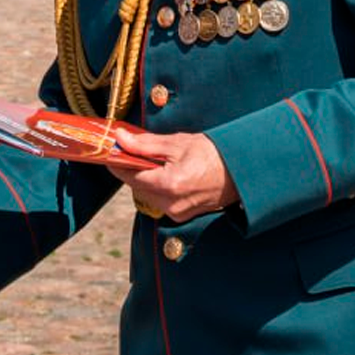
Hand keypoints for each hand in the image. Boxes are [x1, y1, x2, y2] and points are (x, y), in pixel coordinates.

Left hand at [106, 130, 237, 222]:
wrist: (243, 171)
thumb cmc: (213, 154)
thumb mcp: (177, 143)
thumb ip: (144, 144)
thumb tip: (120, 138)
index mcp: (168, 185)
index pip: (128, 176)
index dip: (117, 161)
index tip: (111, 150)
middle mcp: (171, 204)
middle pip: (136, 187)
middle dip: (133, 169)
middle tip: (133, 150)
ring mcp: (178, 213)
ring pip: (147, 195)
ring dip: (146, 179)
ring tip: (156, 161)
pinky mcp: (183, 216)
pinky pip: (160, 201)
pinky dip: (158, 187)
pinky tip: (168, 173)